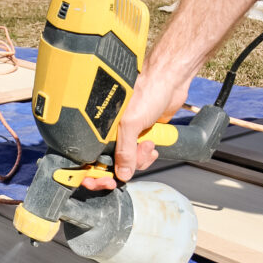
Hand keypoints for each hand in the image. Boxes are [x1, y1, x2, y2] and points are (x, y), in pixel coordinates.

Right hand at [82, 67, 189, 190]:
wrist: (171, 81)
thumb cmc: (148, 91)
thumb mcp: (131, 122)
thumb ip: (124, 150)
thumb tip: (122, 173)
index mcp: (101, 126)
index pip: (92, 156)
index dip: (96, 172)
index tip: (105, 181)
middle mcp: (111, 131)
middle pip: (112, 162)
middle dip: (126, 166)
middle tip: (134, 162)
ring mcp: (127, 133)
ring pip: (129, 160)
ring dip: (141, 158)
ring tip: (148, 144)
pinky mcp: (141, 134)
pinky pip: (141, 154)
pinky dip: (148, 154)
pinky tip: (153, 145)